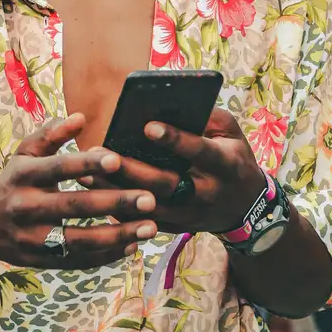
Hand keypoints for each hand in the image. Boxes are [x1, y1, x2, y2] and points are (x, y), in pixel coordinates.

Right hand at [0, 114, 157, 268]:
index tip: (117, 160)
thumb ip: (51, 134)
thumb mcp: (24, 154)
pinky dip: (106, 255)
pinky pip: (77, 261)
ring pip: (78, 240)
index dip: (86, 164)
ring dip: (117, 235)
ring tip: (151, 227)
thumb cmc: (14, 181)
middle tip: (149, 199)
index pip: (57, 168)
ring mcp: (32, 238)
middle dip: (114, 203)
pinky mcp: (40, 261)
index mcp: (22, 175)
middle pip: (73, 206)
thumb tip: (80, 118)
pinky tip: (133, 246)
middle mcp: (25, 207)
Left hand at [84, 108, 265, 236]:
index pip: (199, 151)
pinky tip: (94, 194)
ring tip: (86, 172)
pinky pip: (143, 222)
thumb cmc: (233, 157)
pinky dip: (118, 211)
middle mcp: (208, 192)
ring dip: (115, 192)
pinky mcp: (176, 228)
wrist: (245, 207)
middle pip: (166, 183)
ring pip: (148, 207)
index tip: (147, 125)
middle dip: (131, 169)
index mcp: (225, 165)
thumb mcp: (231, 133)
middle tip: (100, 153)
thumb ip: (206, 117)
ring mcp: (191, 214)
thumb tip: (170, 103)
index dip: (174, 140)